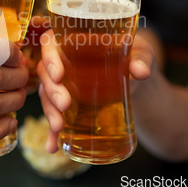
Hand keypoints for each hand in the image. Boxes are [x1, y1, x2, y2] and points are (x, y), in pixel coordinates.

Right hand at [37, 30, 155, 152]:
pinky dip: (53, 133)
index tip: (59, 75)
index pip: (50, 42)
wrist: (139, 81)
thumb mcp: (142, 52)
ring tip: (58, 126)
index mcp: (74, 40)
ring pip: (46, 95)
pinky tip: (53, 146)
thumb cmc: (135, 57)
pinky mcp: (68, 104)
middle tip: (65, 104)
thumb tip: (140, 71)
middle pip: (45, 72)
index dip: (49, 57)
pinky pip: (55, 116)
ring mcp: (63, 84)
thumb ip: (142, 58)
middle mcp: (63, 61)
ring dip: (49, 111)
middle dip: (51, 90)